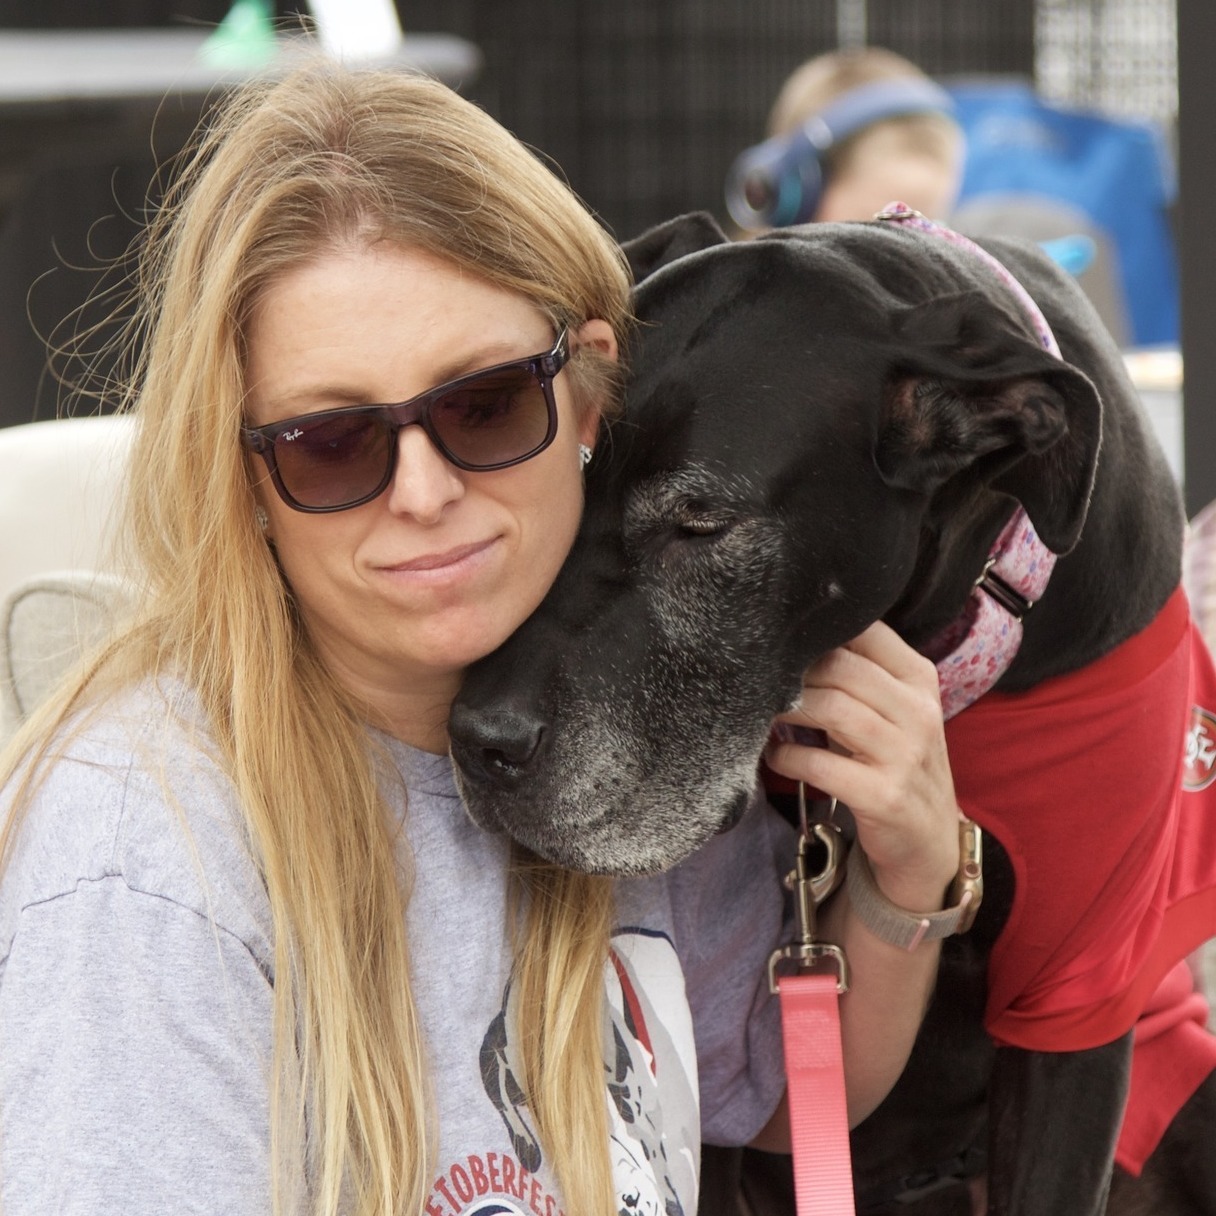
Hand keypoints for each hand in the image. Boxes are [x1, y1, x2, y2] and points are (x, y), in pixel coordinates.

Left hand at [766, 622, 959, 912]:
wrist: (928, 840)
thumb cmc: (894, 760)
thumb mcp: (891, 709)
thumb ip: (856, 671)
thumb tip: (789, 635)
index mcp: (918, 678)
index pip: (866, 630)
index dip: (817, 630)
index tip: (782, 641)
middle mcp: (918, 711)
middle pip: (841, 666)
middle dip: (792, 671)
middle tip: (762, 681)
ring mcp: (905, 755)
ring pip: (831, 708)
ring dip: (786, 709)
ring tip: (764, 714)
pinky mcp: (884, 797)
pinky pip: (820, 765)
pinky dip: (787, 758)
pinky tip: (775, 756)